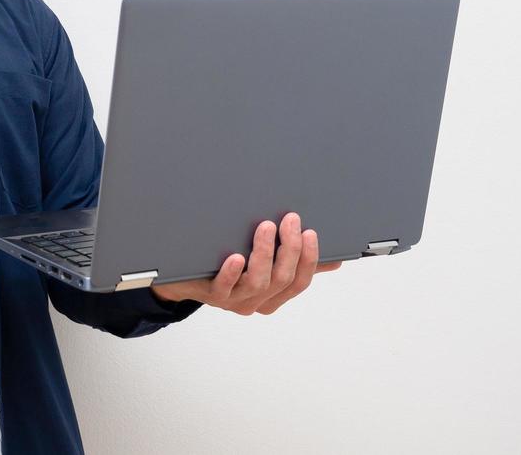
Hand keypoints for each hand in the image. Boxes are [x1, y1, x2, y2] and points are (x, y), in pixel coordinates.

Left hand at [149, 212, 341, 315]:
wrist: (186, 280)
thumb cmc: (230, 268)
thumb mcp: (266, 265)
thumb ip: (295, 262)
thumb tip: (334, 260)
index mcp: (274, 295)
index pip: (300, 281)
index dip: (309, 258)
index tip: (311, 232)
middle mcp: (258, 301)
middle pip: (282, 279)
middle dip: (290, 248)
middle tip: (289, 220)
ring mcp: (235, 300)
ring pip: (258, 282)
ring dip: (265, 253)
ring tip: (265, 227)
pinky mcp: (212, 295)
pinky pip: (224, 287)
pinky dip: (231, 273)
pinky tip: (235, 257)